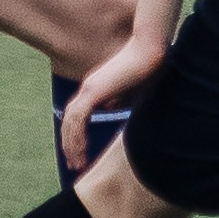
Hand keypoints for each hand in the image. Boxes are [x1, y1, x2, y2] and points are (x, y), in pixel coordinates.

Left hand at [58, 32, 168, 174]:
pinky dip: (77, 136)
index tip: (81, 153)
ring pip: (70, 122)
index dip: (76, 135)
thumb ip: (118, 100)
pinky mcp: (93, 91)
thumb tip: (109, 109)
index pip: (78, 116)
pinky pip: (79, 119)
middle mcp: (88, 88)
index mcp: (95, 88)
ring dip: (72, 144)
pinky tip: (81, 151)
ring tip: (77, 164)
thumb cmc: (146, 69)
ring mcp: (88, 89)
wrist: (149, 52)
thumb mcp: (131, 91)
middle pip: (69, 120)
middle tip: (74, 165)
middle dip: (69, 144)